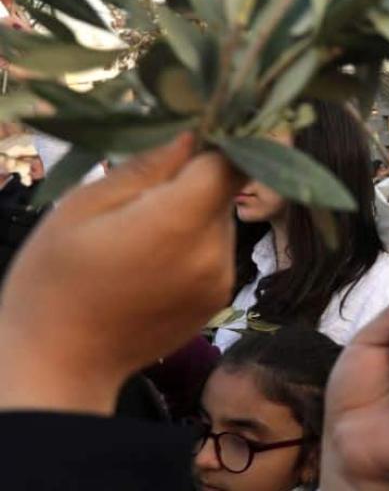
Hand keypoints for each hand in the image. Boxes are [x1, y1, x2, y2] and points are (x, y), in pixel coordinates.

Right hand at [0, 135, 241, 413]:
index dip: (221, 138)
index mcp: (180, 222)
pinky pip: (217, 249)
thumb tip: (192, 132)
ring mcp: (221, 279)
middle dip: (193, 178)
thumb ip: (146, 167)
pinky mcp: (219, 298)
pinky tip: (149, 259)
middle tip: (140, 189)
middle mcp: (214, 251)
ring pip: (221, 218)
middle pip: (225, 189)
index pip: (232, 162)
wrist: (59, 364)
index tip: (196, 125)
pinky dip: (193, 242)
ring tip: (137, 231)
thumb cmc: (54, 280)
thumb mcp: (84, 207)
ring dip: (193, 211)